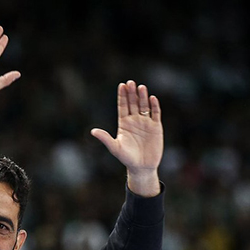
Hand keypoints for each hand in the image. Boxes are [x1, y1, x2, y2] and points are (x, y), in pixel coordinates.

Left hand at [91, 81, 162, 195]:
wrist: (142, 167)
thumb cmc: (127, 158)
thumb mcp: (115, 148)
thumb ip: (105, 138)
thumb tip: (93, 131)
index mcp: (124, 123)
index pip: (123, 106)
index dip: (122, 96)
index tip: (121, 85)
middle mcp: (135, 120)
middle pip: (133, 103)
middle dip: (132, 93)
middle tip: (130, 82)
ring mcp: (146, 123)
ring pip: (144, 106)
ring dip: (142, 97)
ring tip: (141, 87)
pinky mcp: (156, 127)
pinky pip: (156, 113)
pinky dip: (154, 106)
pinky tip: (152, 98)